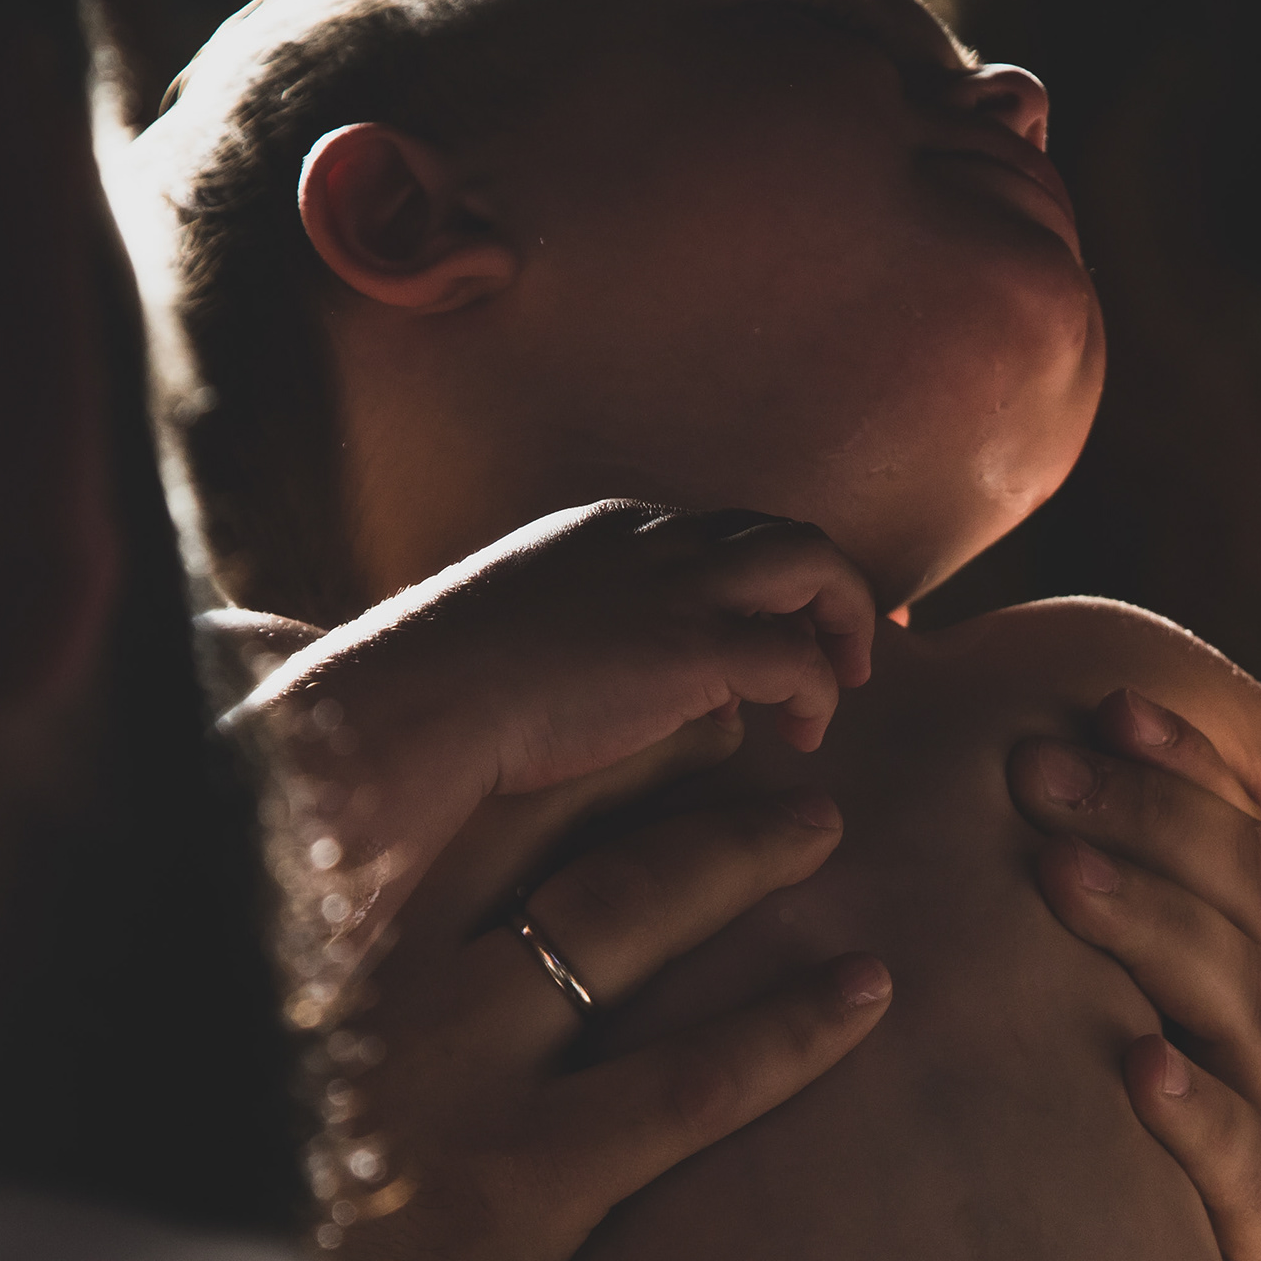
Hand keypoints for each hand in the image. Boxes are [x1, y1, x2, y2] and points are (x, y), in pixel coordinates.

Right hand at [227, 499, 877, 930]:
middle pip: (783, 533)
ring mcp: (677, 586)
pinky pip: (798, 657)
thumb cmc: (443, 683)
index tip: (782, 628)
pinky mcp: (694, 647)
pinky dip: (818, 691)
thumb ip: (581, 631)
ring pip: (813, 564)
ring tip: (843, 684)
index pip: (720, 533)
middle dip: (829, 589)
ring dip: (844, 622)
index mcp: (610, 529)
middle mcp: (653, 538)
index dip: (765, 583)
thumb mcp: (519, 628)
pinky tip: (802, 732)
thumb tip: (622, 678)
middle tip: (843, 651)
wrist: (417, 698)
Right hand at [296, 717, 895, 1260]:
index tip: (640, 704)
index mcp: (312, 957)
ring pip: (620, 921)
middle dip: (660, 763)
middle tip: (756, 727)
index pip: (453, 814)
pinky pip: (687, 1086)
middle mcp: (374, 992)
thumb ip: (326, 1012)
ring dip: (734, 857)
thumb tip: (385, 942)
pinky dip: (789, 1028)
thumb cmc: (255, 1246)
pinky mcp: (513, 1189)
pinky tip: (867, 991)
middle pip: (543, 833)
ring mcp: (444, 1084)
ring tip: (822, 824)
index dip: (557, 753)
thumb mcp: (265, 1100)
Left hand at [1009, 688, 1260, 1260]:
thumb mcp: (1114, 1072)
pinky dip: (1199, 1118)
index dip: (1190, 774)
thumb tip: (978, 826)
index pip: (1255, 849)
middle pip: (1256, 905)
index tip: (1102, 707)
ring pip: (1256, 1012)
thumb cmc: (1116, 1215)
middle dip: (1151, 822)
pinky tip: (1137, 1072)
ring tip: (1058, 874)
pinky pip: (1254, 1173)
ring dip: (1156, 932)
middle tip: (1035, 770)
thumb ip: (1082, 964)